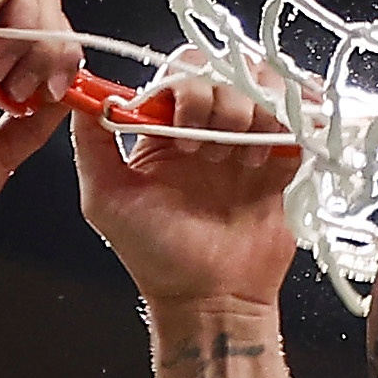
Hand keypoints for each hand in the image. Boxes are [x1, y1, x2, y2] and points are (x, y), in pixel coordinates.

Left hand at [73, 47, 301, 312]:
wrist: (211, 302)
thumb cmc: (157, 260)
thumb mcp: (106, 200)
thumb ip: (92, 143)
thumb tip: (83, 94)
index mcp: (165, 134)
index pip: (178, 76)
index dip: (183, 89)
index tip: (179, 128)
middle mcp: (206, 132)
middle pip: (222, 75)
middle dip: (218, 99)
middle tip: (209, 148)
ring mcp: (244, 146)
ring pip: (259, 89)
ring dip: (251, 113)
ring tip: (242, 160)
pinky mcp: (278, 164)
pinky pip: (294, 121)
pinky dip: (286, 127)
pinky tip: (266, 158)